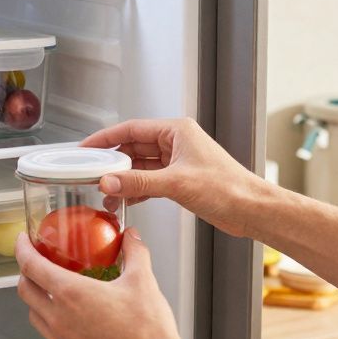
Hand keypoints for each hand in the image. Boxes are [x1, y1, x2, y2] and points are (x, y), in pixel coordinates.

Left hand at [14, 228, 191, 338]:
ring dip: (36, 299)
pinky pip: (50, 335)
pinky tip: (71, 317)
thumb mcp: (143, 280)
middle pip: (24, 290)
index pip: (31, 266)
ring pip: (34, 314)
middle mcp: (59, 318)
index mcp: (71, 293)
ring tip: (51, 290)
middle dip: (25, 272)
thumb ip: (134, 252)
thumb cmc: (148, 329)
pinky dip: (51, 321)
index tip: (23, 240)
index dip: (22, 249)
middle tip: (36, 262)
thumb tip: (131, 237)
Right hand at [83, 118, 268, 237]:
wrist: (251, 209)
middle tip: (91, 173)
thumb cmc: (228, 188)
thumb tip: (109, 181)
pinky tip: (124, 200)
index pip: (132, 128)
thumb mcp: (176, 183)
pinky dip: (136, 190)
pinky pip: (149, 181)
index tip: (86, 147)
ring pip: (140, 166)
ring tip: (105, 192)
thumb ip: (139, 182)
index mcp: (177, 131)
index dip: (106, 138)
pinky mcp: (180, 180)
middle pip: (133, 147)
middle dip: (112, 162)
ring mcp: (178, 162)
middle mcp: (176, 142)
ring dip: (123, 179)